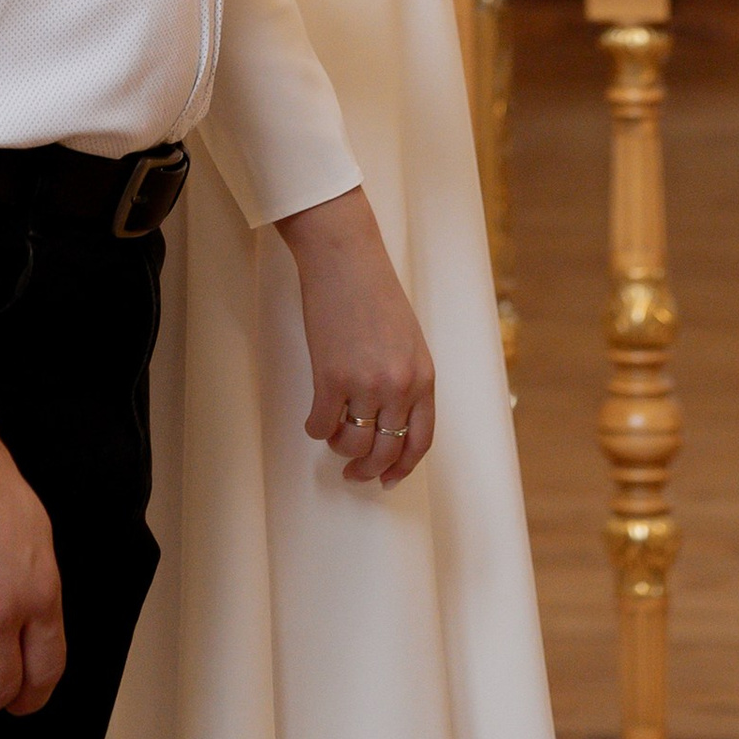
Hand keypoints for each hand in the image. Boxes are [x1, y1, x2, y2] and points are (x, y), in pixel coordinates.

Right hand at [278, 186, 434, 486]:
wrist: (346, 260)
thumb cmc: (375, 293)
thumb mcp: (409, 340)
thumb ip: (406, 379)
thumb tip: (391, 421)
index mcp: (423, 377)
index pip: (420, 441)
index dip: (403, 467)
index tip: (388, 478)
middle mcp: (399, 387)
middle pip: (386, 450)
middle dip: (368, 469)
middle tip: (354, 472)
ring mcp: (365, 384)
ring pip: (352, 444)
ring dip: (340, 448)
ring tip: (333, 437)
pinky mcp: (331, 378)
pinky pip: (322, 424)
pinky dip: (316, 429)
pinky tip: (314, 420)